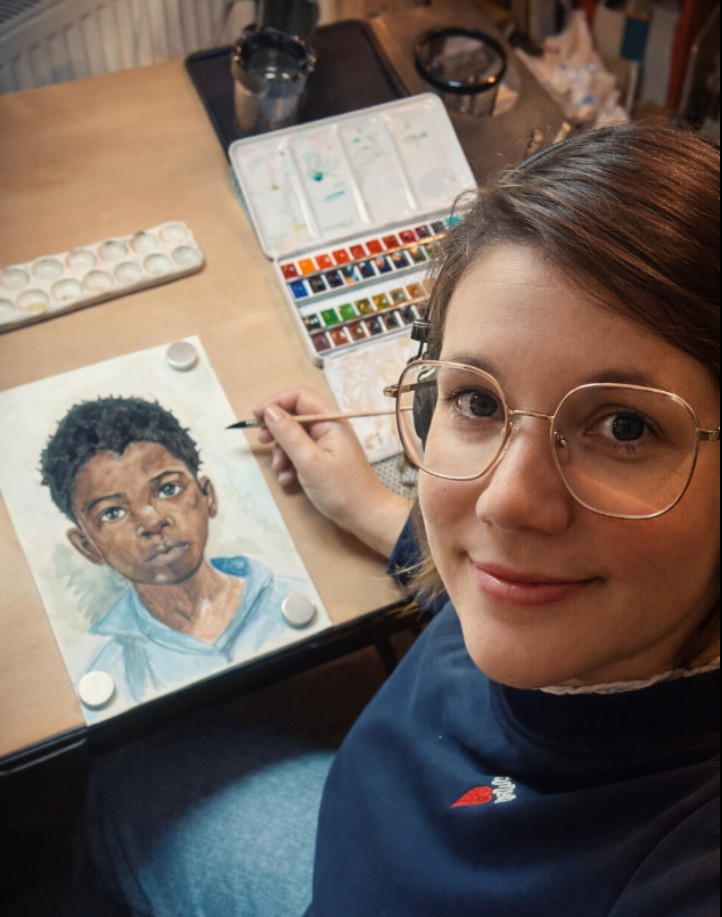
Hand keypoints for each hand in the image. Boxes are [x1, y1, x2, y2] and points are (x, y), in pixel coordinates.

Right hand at [253, 387, 410, 557]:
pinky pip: (302, 454)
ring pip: (295, 438)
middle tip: (263, 442)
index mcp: (330, 422)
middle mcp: (329, 429)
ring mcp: (328, 445)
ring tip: (281, 469)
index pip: (299, 397)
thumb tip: (270, 411)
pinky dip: (291, 464)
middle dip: (277, 430)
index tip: (256, 417)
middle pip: (295, 417)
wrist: (366, 516)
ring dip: (283, 452)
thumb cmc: (342, 489)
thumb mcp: (309, 461)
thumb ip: (288, 434)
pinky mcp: (325, 460)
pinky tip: (289, 480)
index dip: (275, 402)